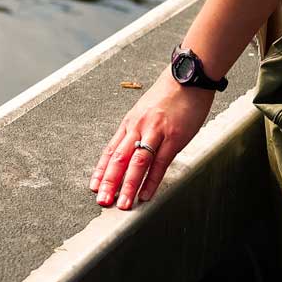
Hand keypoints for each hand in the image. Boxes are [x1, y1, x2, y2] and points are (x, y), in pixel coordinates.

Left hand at [89, 69, 214, 209]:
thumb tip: (132, 147)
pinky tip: (146, 193)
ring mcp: (155, 132)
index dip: (101, 170)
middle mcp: (138, 127)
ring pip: (137, 163)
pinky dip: (151, 180)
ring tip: (123, 203)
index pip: (111, 150)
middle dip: (109, 181)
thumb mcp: (146, 110)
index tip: (94, 186)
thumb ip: (139, 129)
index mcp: (130, 122)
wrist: (187, 77)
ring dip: (128, 185)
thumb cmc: (169, 94)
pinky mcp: (173, 137)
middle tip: (102, 200)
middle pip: (119, 158)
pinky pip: (160, 163)